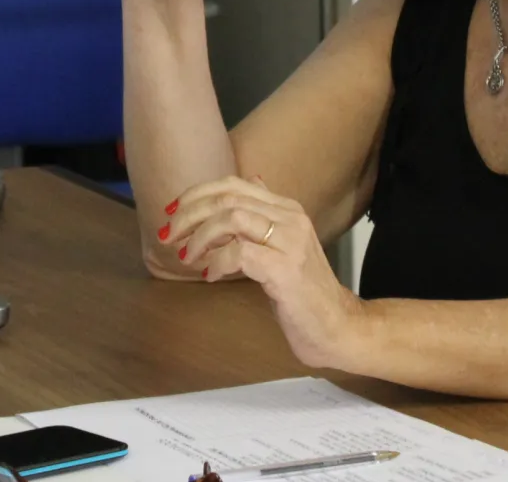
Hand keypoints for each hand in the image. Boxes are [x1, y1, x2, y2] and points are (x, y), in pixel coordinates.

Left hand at [160, 176, 365, 369]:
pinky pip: (239, 253)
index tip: (173, 212)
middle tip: (169, 235)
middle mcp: (291, 218)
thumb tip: (251, 180)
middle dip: (190, 214)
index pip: (234, 185)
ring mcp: (290, 243)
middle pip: (228, 198)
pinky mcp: (285, 270)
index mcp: (287, 209)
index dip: (198, 194)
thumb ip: (265, 215)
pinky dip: (217, 262)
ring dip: (200, 237)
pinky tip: (210, 276)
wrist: (337, 327)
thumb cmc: (304, 291)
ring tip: (187, 257)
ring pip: (232, 218)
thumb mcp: (284, 244)